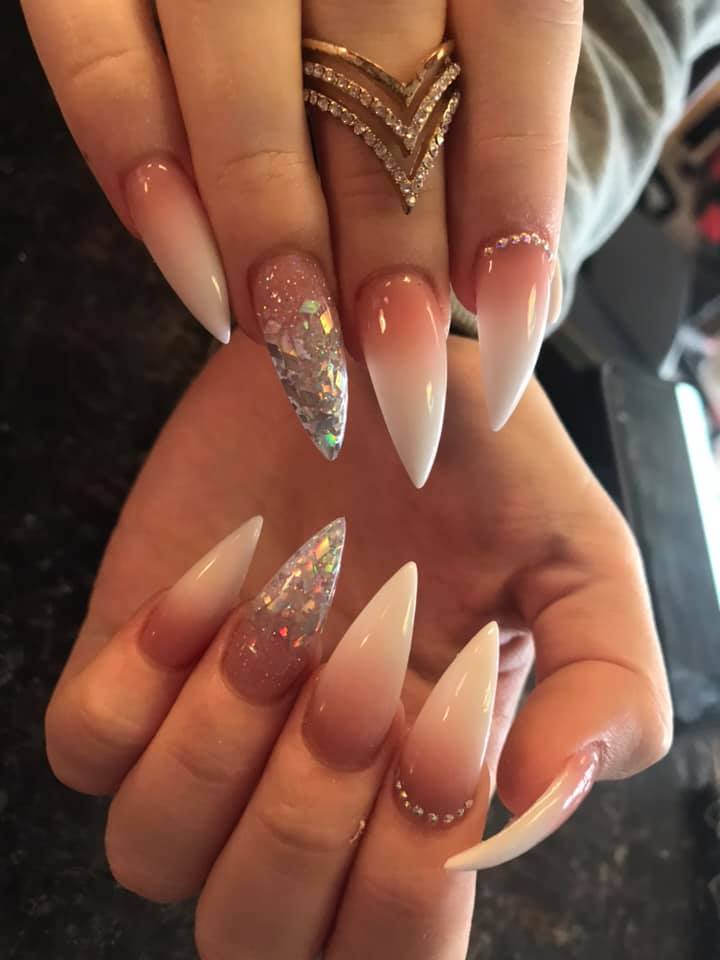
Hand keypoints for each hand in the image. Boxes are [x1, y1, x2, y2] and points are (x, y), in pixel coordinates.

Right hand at [22, 0, 578, 481]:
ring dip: (274, 241)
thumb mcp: (447, 24)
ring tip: (304, 356)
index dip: (517, 198)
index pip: (516, 33)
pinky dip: (143, 176)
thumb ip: (475, 118)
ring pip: (239, 91)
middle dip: (389, 254)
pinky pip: (103, 66)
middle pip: (377, 88)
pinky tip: (199, 285)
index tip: (514, 340)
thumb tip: (488, 289)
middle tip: (399, 382)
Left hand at [45, 334, 670, 956]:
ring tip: (283, 616)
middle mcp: (299, 782)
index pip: (390, 944)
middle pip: (252, 931)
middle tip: (360, 666)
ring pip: (152, 852)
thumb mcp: (580, 561)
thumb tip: (542, 795)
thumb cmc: (475, 464)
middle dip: (308, 817)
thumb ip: (607, 684)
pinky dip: (140, 680)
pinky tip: (219, 579)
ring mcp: (203, 725)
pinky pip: (84, 744)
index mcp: (416, 793)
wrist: (372, 361)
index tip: (446, 725)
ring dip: (219, 745)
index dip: (410, 880)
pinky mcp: (128, 656)